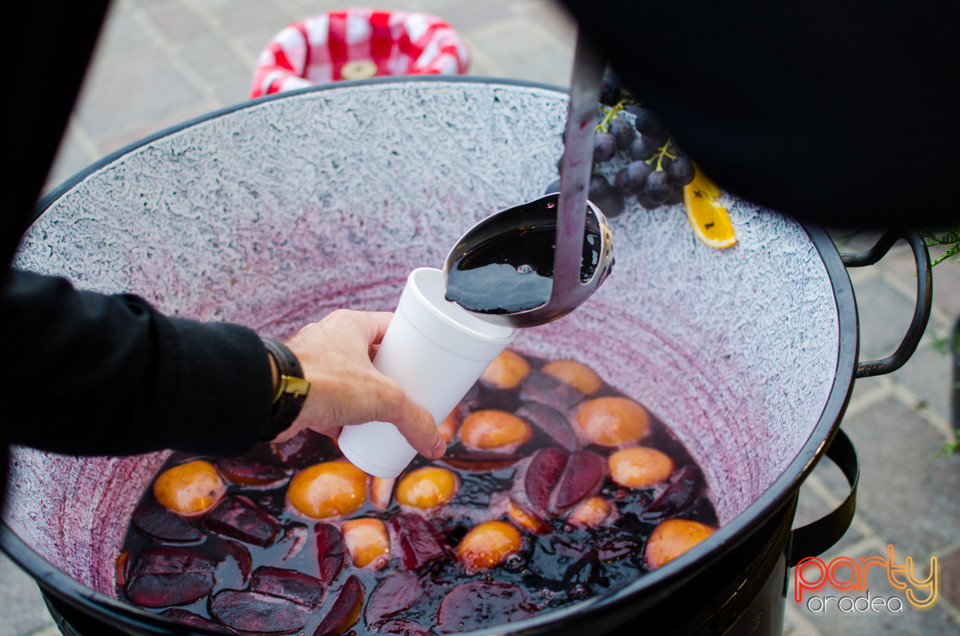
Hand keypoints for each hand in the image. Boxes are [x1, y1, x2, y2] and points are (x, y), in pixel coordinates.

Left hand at [272, 309, 445, 459]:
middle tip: (412, 393)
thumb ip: (412, 419)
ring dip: (367, 399)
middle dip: (392, 377)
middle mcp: (331, 340)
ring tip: (389, 415)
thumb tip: (434, 445)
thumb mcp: (382, 398)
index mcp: (352, 326)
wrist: (271, 399)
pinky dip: (345, 420)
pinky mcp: (303, 391)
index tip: (426, 360)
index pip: (391, 327)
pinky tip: (358, 435)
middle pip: (373, 357)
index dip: (411, 342)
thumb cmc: (324, 381)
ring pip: (351, 382)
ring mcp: (315, 365)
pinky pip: (331, 405)